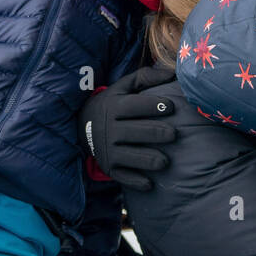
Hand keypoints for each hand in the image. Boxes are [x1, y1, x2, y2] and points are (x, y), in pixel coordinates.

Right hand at [79, 65, 176, 190]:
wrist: (81, 126)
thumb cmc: (113, 103)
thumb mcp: (123, 87)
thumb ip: (145, 77)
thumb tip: (171, 72)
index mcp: (114, 107)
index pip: (135, 106)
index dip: (153, 106)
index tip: (171, 107)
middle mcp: (110, 129)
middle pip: (136, 132)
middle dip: (156, 133)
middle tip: (174, 134)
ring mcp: (109, 150)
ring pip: (131, 156)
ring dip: (149, 160)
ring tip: (165, 161)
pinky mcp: (109, 167)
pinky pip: (123, 177)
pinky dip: (136, 181)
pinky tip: (150, 183)